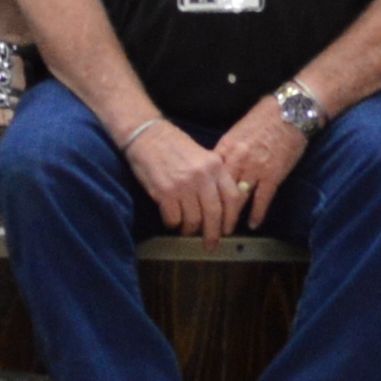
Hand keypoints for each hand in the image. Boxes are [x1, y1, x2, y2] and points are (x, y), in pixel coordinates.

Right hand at [123, 116, 239, 236]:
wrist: (148, 135)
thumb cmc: (175, 147)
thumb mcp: (203, 157)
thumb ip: (215, 177)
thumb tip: (225, 205)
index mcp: (215, 166)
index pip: (233, 198)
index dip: (232, 219)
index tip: (227, 230)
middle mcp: (202, 176)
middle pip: (214, 214)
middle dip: (213, 234)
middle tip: (210, 245)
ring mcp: (183, 185)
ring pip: (193, 220)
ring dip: (190, 229)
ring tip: (186, 229)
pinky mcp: (164, 192)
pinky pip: (173, 219)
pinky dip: (173, 224)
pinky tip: (172, 219)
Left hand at [205, 104, 302, 227]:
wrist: (290, 110)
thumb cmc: (264, 117)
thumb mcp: (237, 131)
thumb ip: (227, 151)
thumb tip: (215, 167)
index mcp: (225, 148)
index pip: (207, 177)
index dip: (200, 195)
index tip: (196, 208)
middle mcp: (236, 160)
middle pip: (218, 192)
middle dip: (211, 212)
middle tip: (206, 227)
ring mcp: (255, 168)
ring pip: (237, 199)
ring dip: (231, 218)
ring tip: (225, 231)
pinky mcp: (273, 175)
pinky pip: (262, 200)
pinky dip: (256, 214)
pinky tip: (252, 225)